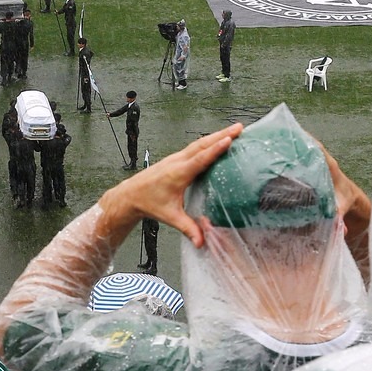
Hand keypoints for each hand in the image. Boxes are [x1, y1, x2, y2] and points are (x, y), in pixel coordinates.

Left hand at [96, 124, 241, 246]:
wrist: (131, 195)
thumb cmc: (150, 203)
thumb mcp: (170, 217)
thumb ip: (188, 228)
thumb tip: (202, 242)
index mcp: (178, 174)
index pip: (200, 159)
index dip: (215, 149)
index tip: (229, 139)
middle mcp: (178, 162)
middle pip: (203, 144)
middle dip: (222, 134)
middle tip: (240, 128)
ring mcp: (176, 158)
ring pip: (199, 143)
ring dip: (216, 135)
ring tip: (234, 129)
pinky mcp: (176, 159)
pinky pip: (194, 147)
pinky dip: (208, 141)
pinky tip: (217, 139)